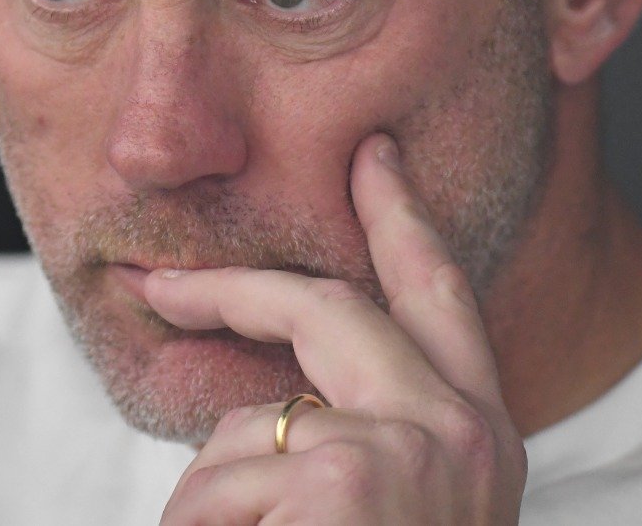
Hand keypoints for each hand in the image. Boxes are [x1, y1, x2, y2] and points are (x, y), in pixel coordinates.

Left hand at [143, 134, 527, 523]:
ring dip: (209, 501)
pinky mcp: (345, 477)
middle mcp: (460, 430)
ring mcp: (405, 446)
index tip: (373, 152)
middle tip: (158, 283)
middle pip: (329, 308)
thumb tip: (280, 404)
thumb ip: (373, 438)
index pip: (439, 294)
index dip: (401, 216)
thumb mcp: (409, 506)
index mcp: (483, 436)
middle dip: (233, 290)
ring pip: (246, 428)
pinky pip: (214, 484)